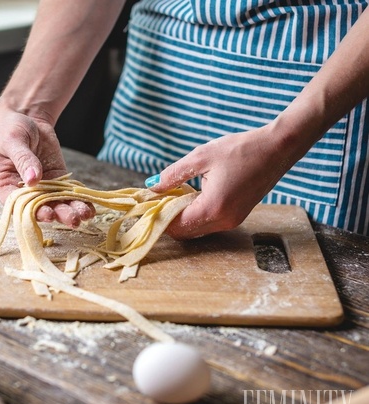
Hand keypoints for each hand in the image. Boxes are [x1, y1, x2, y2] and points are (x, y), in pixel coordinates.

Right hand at [0, 107, 93, 226]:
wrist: (27, 116)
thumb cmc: (10, 128)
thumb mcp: (13, 140)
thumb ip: (23, 159)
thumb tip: (33, 179)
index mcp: (3, 185)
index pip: (16, 204)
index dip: (31, 211)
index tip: (47, 213)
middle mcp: (22, 191)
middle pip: (38, 207)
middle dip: (56, 213)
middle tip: (72, 219)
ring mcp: (41, 187)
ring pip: (54, 203)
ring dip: (70, 210)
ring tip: (84, 215)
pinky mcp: (56, 180)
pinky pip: (66, 193)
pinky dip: (78, 200)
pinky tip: (89, 207)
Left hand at [148, 124, 298, 238]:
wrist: (277, 148)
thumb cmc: (240, 149)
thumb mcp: (201, 157)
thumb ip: (173, 174)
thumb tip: (152, 186)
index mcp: (213, 207)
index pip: (176, 225)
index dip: (159, 217)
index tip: (147, 205)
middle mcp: (224, 221)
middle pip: (185, 232)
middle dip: (168, 219)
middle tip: (157, 201)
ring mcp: (232, 221)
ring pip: (197, 230)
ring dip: (182, 218)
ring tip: (173, 196)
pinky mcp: (237, 216)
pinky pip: (209, 223)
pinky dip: (196, 215)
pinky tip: (190, 196)